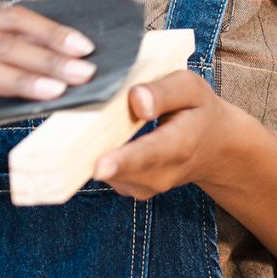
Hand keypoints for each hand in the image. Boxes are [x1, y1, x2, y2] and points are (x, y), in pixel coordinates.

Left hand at [91, 70, 253, 199]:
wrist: (214, 147)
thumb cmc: (198, 111)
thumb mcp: (190, 88)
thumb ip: (163, 91)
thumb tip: (136, 100)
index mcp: (179, 144)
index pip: (148, 153)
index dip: (122, 160)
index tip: (99, 166)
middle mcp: (161, 174)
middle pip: (119, 168)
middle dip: (90, 153)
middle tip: (62, 139)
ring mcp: (144, 187)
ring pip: (106, 173)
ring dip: (89, 152)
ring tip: (81, 127)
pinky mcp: (130, 189)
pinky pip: (104, 174)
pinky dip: (93, 156)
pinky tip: (91, 137)